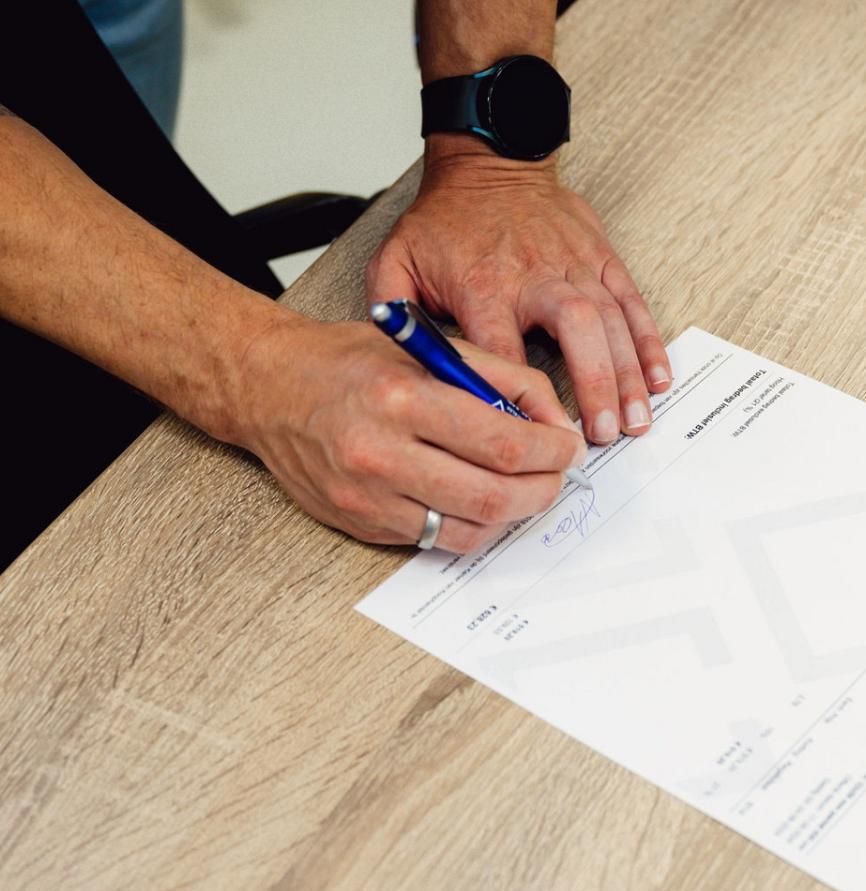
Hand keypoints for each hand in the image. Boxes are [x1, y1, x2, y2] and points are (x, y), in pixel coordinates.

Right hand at [229, 313, 586, 552]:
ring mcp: (369, 499)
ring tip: (524, 488)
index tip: (568, 448)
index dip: (551, 452)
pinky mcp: (363, 525)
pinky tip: (480, 498)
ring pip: (470, 530)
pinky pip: (439, 539)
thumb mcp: (431, 347)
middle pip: (492, 497)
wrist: (269, 389)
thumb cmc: (350, 362)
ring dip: (513, 514)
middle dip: (541, 490)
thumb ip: (502, 379)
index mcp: (402, 398)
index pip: (502, 443)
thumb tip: (557, 424)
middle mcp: (381, 454)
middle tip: (556, 476)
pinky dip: (473, 524)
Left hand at [366, 142, 672, 446]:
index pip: (505, 351)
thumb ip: (392, 312)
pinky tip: (659, 380)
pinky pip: (632, 304)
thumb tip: (398, 366)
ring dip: (627, 376)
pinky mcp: (602, 259)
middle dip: (593, 386)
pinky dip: (649, 344)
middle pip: (576, 331)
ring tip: (635, 422)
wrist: (489, 161)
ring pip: (612, 323)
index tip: (528, 438)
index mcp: (485, 285)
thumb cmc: (445, 220)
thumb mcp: (397, 259)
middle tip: (601, 434)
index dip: (519, 397)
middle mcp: (537, 276)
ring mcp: (576, 267)